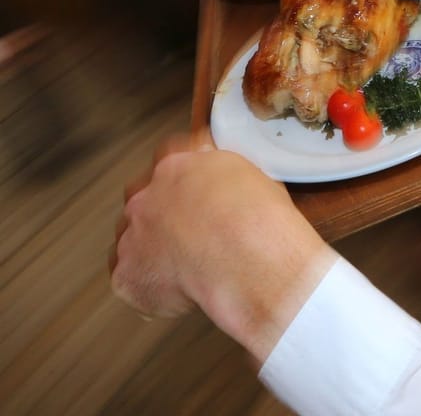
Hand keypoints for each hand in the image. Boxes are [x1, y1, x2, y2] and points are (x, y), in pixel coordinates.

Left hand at [110, 133, 335, 364]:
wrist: (249, 262)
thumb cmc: (261, 222)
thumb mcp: (254, 178)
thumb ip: (225, 178)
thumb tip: (227, 187)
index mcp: (177, 167)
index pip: (168, 160)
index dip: (183, 180)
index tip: (194, 193)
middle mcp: (146, 197)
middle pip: (142, 202)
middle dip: (162, 217)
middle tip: (192, 236)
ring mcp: (132, 236)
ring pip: (133, 242)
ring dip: (153, 252)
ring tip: (190, 269)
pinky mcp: (127, 274)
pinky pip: (132, 281)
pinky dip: (152, 288)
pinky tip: (182, 292)